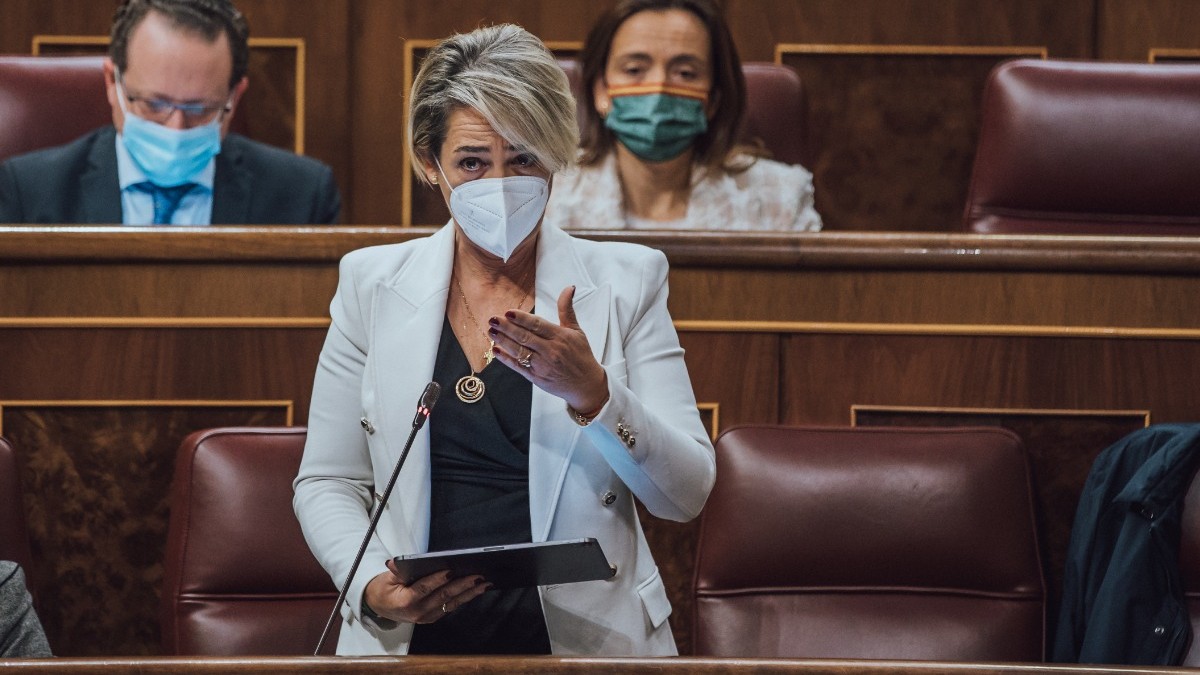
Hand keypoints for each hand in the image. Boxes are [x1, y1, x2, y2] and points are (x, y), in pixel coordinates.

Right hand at [363, 560, 487, 623]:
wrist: (379, 607)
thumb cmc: (384, 589)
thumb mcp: (387, 578)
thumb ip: (396, 571)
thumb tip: (398, 562)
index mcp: (406, 601)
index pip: (424, 588)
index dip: (438, 580)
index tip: (451, 570)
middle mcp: (419, 612)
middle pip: (444, 596)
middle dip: (463, 585)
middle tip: (478, 576)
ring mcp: (427, 617)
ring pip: (451, 604)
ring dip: (469, 593)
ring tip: (484, 583)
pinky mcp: (433, 617)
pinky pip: (450, 607)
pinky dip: (464, 598)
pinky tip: (476, 590)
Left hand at [488, 285, 608, 413]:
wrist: (587, 384)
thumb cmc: (581, 356)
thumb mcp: (576, 330)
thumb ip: (567, 309)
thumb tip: (569, 288)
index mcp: (560, 337)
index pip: (537, 325)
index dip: (521, 318)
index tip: (508, 312)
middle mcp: (551, 351)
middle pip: (525, 337)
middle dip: (507, 328)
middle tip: (493, 319)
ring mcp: (543, 365)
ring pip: (519, 351)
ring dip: (503, 341)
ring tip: (492, 332)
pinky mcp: (537, 378)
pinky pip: (518, 367)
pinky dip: (506, 359)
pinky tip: (496, 350)